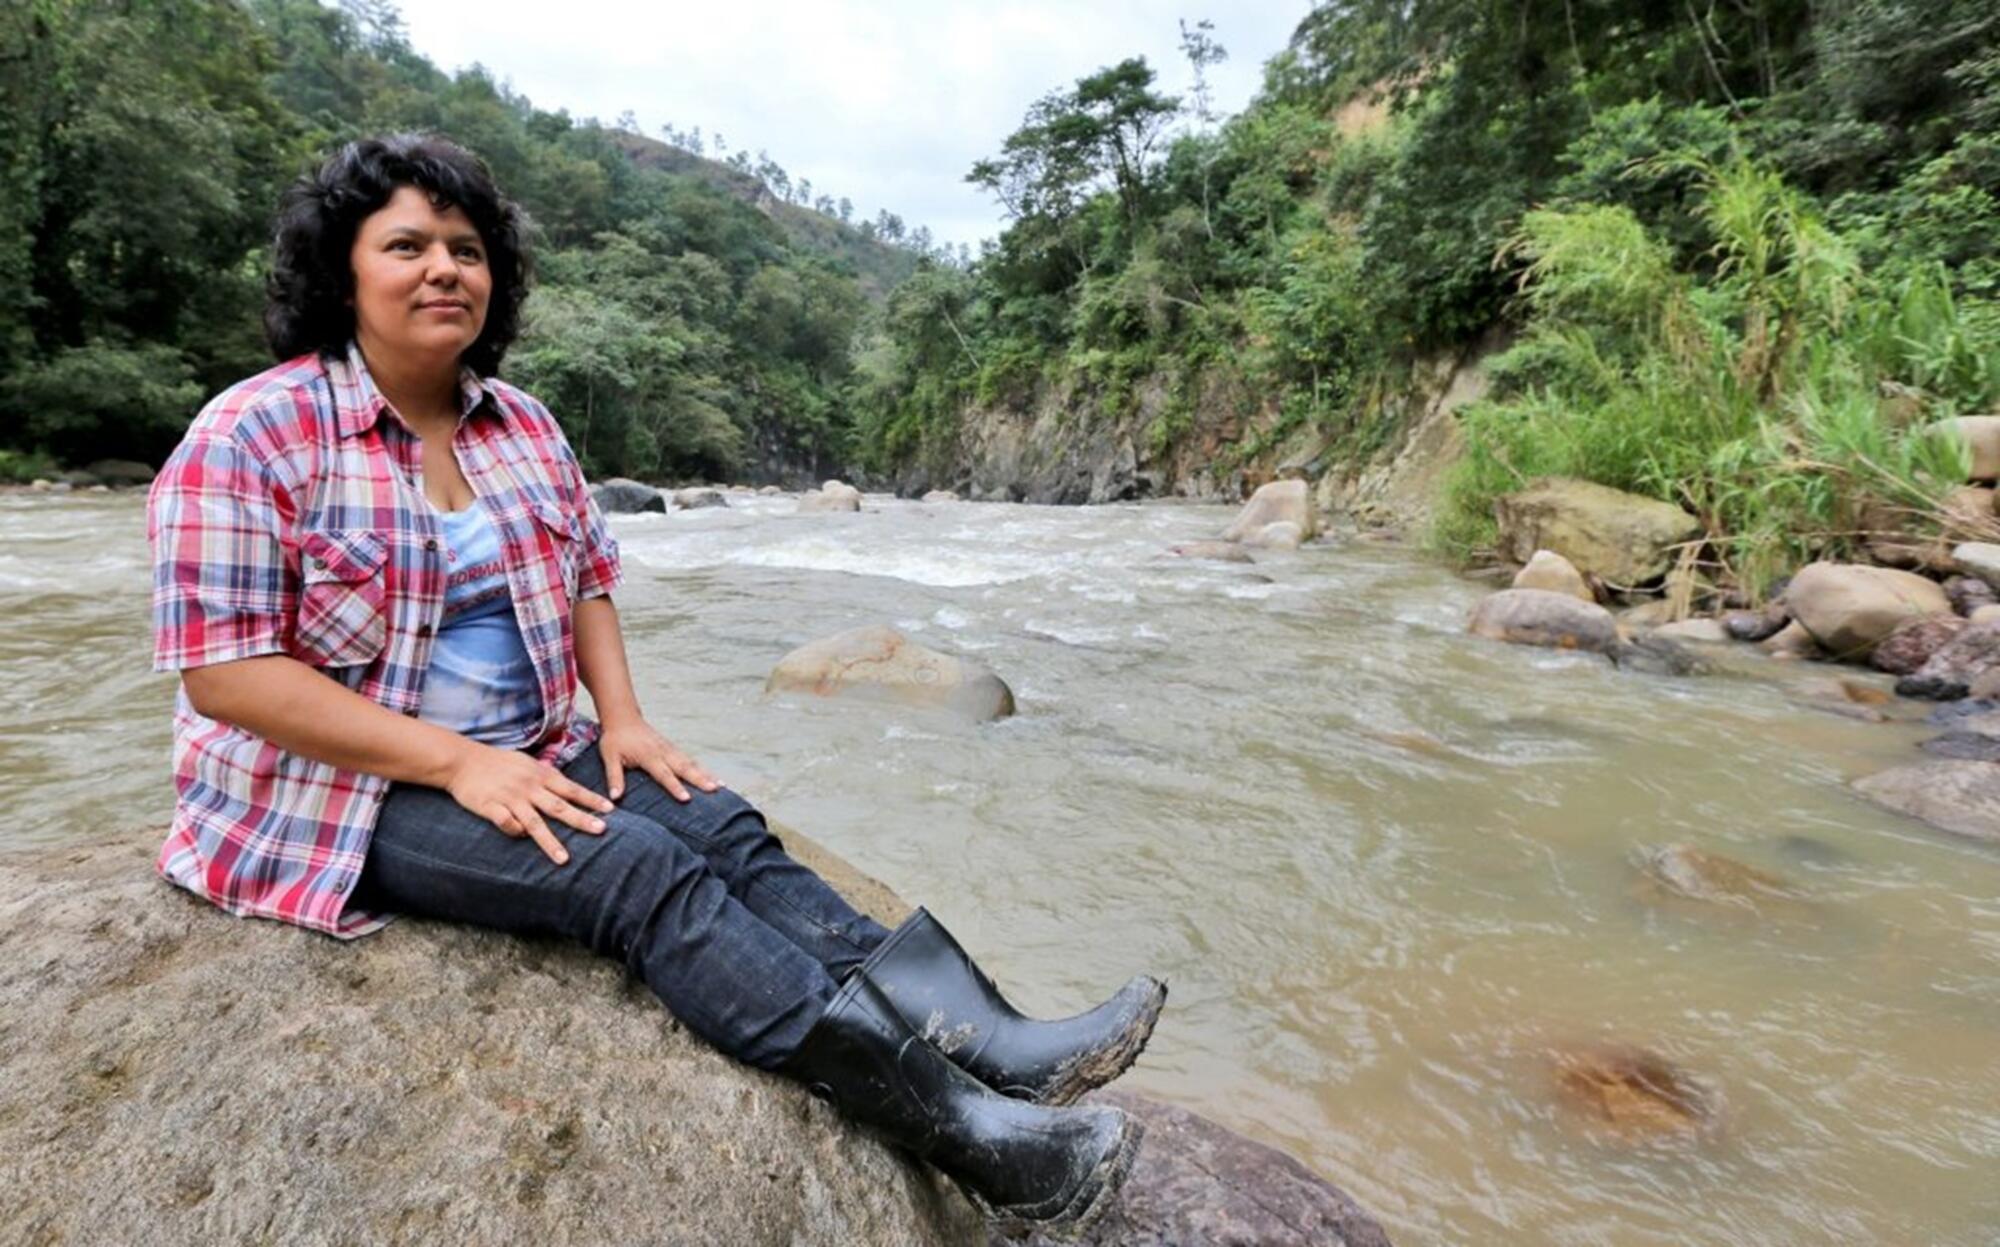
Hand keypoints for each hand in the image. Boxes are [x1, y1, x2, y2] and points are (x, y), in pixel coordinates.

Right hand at [444, 741, 615, 864]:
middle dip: (581, 820)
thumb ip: (547, 777)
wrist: (463, 761)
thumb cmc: (498, 762)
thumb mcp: (527, 763)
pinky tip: (520, 838)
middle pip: (559, 807)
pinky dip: (514, 831)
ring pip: (535, 823)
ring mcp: (510, 798)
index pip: (571, 789)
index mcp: (540, 775)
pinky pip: (506, 823)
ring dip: (551, 842)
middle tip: (601, 830)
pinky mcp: (491, 807)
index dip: (591, 799)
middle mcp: (528, 787)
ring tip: (564, 859)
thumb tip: (567, 789)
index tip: (610, 810)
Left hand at [597, 716, 720, 802]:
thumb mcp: (609, 757)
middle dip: (701, 779)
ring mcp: (670, 749)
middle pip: (685, 767)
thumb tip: (615, 798)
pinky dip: (702, 769)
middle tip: (715, 789)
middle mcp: (663, 752)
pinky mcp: (672, 748)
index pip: (663, 774)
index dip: (675, 786)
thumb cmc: (615, 738)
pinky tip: (712, 777)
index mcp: (648, 755)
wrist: (623, 717)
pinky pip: (690, 760)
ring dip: (706, 774)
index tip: (687, 798)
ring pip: (691, 763)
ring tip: (720, 786)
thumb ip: (614, 777)